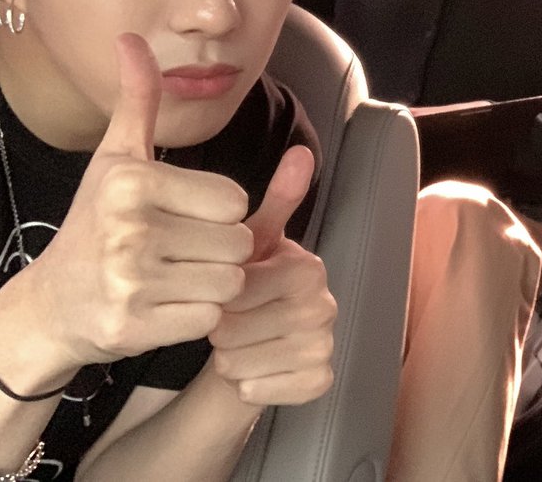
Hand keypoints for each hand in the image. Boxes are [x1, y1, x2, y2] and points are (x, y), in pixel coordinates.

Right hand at [33, 34, 252, 368]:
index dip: (219, 212)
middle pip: (238, 242)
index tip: (182, 216)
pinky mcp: (133, 327)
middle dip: (220, 251)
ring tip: (174, 277)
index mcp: (131, 180)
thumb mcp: (117, 157)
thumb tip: (131, 38)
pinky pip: (210, 319)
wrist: (52, 304)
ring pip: (230, 282)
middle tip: (179, 252)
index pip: (235, 199)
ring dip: (213, 285)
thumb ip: (140, 101)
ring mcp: (128, 280)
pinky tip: (165, 307)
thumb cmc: (97, 223)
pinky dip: (197, 317)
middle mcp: (126, 228)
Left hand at [208, 147, 335, 405]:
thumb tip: (302, 150)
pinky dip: (248, 386)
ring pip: (245, 364)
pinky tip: (251, 373)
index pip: (237, 289)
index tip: (223, 294)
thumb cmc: (249, 289)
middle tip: (226, 323)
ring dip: (228, 359)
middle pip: (236, 330)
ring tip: (235, 345)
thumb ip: (275, 200)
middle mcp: (325, 305)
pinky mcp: (319, 379)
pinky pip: (263, 391)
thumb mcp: (251, 243)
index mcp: (308, 267)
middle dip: (218, 330)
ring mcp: (324, 344)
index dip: (216, 297)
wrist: (257, 343)